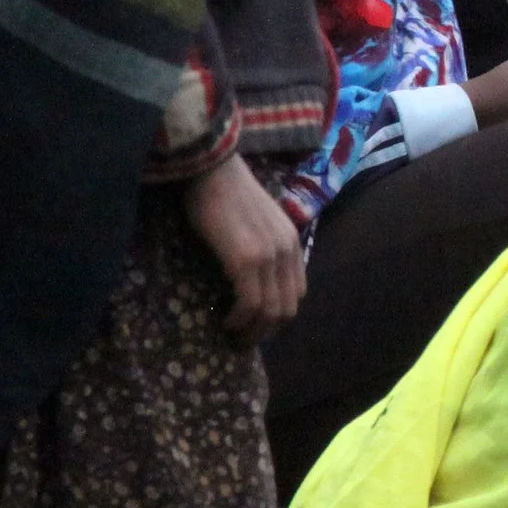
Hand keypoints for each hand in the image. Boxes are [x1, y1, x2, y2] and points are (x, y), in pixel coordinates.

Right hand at [185, 154, 303, 344]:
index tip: (255, 324)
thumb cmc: (224, 192)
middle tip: (242, 339)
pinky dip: (240, 319)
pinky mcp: (247, 259)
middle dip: (265, 330)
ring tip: (233, 335)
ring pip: (270, 310)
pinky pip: (251, 303)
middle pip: (287, 307)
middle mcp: (287, 250)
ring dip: (252, 331)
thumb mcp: (256, 223)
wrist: (211, 168)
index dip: (277, 314)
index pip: (296, 292)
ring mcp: (269, 255)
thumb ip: (263, 247)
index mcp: (292, 242)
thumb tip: (251, 278)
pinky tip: (225, 320)